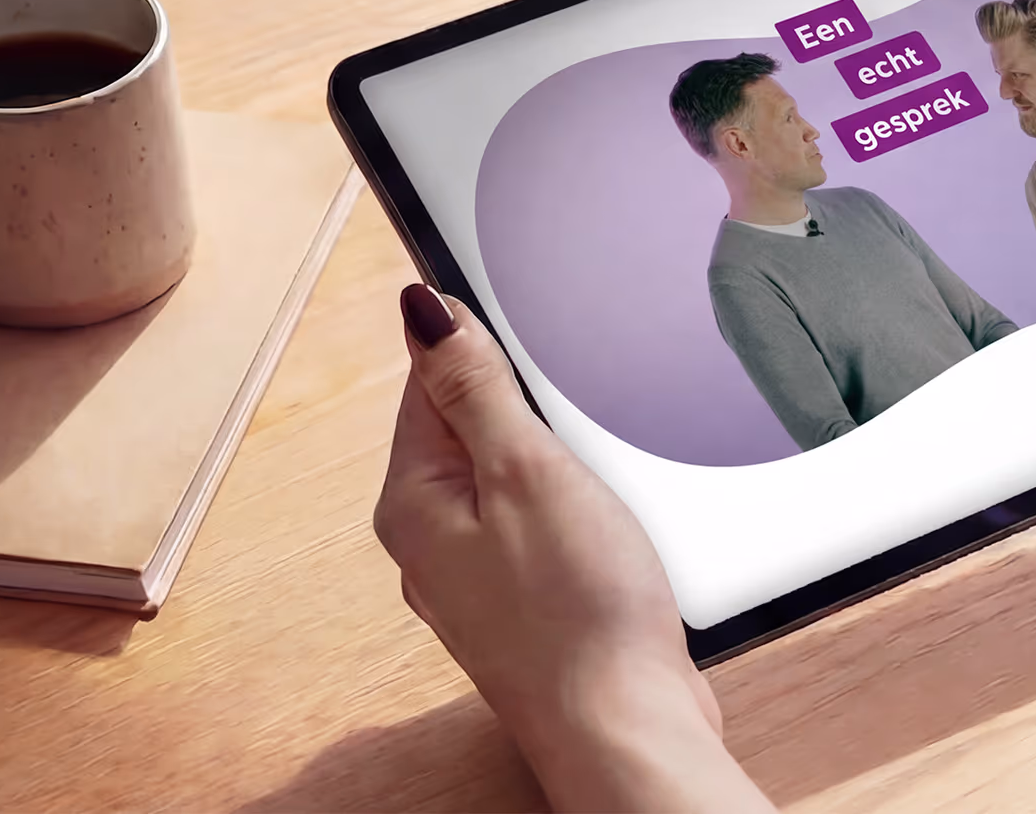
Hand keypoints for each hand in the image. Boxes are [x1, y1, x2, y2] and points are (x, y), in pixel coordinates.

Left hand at [376, 284, 772, 811]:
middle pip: (467, 428)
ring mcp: (478, 577)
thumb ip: (477, 389)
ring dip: (552, 457)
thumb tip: (425, 311)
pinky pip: (536, 524)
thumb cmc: (577, 613)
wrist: (622, 725)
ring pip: (506, 478)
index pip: (428, 381)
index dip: (477, 338)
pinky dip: (571, 505)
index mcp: (414, 500)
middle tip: (573, 402)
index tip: (525, 317)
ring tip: (595, 464)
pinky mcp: (525, 603)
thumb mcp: (527, 472)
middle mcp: (431, 541)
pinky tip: (604, 517)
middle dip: (521, 401)